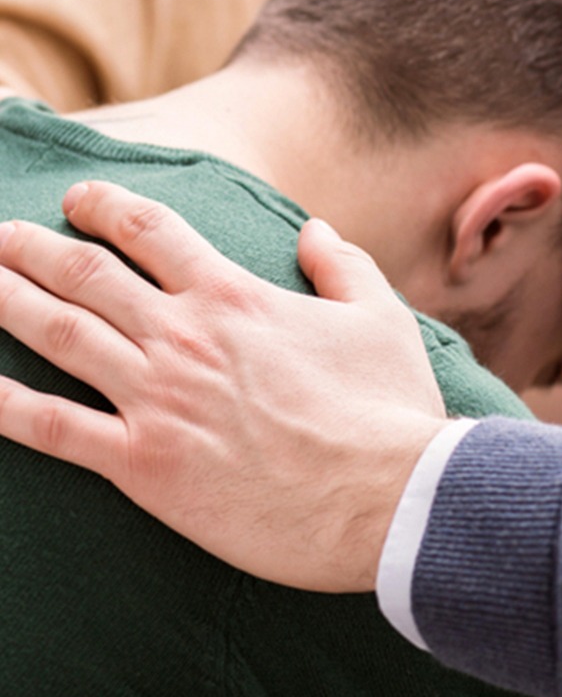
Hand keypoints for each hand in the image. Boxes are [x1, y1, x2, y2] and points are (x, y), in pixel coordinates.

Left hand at [0, 182, 447, 591]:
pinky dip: (3, 405)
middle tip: (0, 236)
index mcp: (236, 297)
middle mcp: (184, 338)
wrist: (386, 496)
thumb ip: (341, 265)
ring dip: (5, 301)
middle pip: (87, 275)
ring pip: (58, 335)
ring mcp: (157, 400)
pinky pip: (53, 427)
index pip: (152, 232)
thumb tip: (313, 228)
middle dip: (34, 248)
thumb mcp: (380, 318)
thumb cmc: (389, 408)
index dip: (107, 207)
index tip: (79, 200)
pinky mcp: (143, 465)